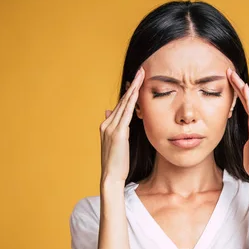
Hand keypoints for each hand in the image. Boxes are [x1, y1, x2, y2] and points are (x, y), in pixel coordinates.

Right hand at [99, 66, 144, 185]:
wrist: (111, 177)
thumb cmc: (117, 164)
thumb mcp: (116, 143)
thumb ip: (115, 127)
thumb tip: (110, 110)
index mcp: (107, 126)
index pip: (120, 106)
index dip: (129, 93)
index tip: (137, 80)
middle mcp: (107, 124)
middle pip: (122, 101)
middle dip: (132, 85)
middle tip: (141, 70)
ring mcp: (111, 128)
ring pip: (125, 103)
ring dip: (134, 88)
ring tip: (141, 75)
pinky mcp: (118, 133)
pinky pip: (127, 113)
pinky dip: (132, 101)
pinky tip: (138, 91)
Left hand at [226, 68, 248, 183]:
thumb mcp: (248, 145)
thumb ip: (246, 134)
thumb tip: (241, 130)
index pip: (248, 104)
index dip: (239, 92)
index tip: (229, 81)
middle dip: (239, 85)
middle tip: (229, 71)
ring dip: (241, 87)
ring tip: (232, 75)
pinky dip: (248, 99)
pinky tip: (243, 88)